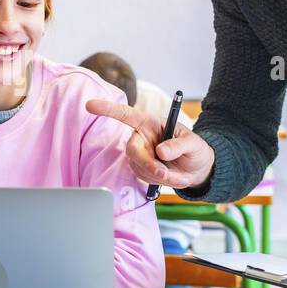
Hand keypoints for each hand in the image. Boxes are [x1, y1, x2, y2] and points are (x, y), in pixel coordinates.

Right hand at [84, 98, 214, 190]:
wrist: (196, 169)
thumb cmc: (195, 149)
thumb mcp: (194, 143)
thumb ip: (178, 145)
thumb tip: (160, 151)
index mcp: (150, 123)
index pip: (126, 115)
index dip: (108, 109)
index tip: (90, 105)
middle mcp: (141, 138)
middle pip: (132, 150)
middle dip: (148, 164)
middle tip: (164, 174)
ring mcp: (140, 155)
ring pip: (141, 168)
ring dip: (163, 176)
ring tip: (183, 176)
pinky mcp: (141, 170)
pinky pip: (147, 178)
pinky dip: (164, 182)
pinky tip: (177, 178)